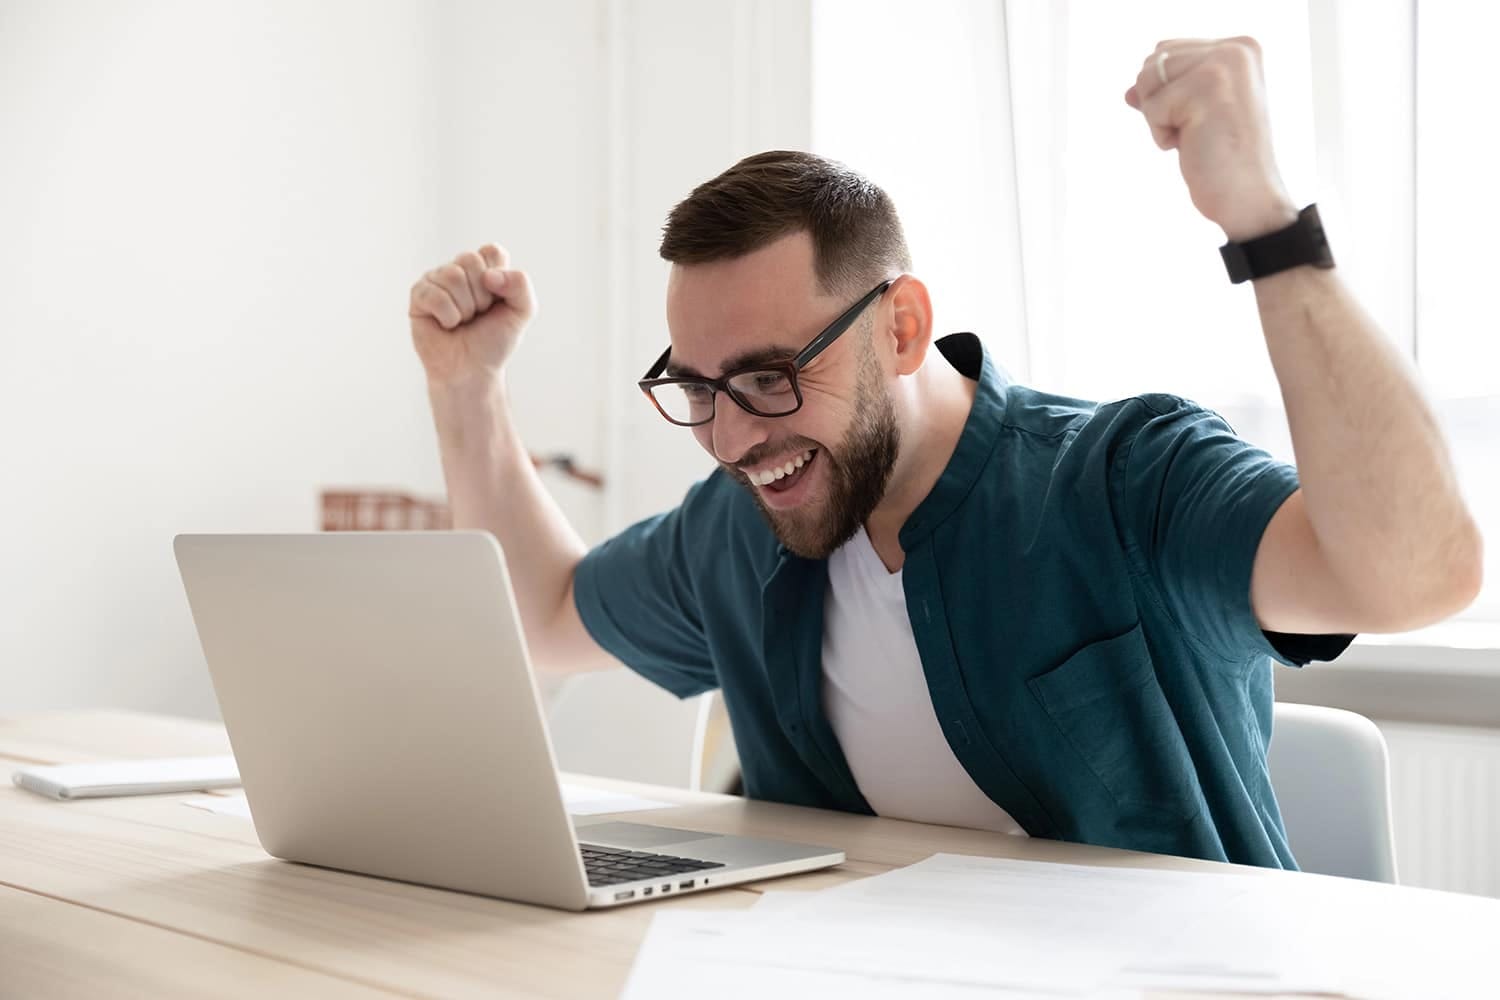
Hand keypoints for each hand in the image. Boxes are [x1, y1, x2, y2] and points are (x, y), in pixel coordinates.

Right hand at [409, 244, 537, 388]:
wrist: (473, 370)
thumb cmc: (494, 341)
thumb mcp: (522, 312)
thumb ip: (521, 285)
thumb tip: (489, 275)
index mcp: (484, 268)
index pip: (492, 251)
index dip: (498, 278)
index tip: (497, 300)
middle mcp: (459, 269)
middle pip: (470, 260)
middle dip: (481, 296)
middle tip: (478, 314)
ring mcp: (436, 280)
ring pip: (452, 276)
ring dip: (465, 308)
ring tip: (463, 321)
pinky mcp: (418, 295)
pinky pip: (435, 295)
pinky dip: (448, 316)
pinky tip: (447, 325)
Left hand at [1124, 37, 1298, 240]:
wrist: (1249, 198)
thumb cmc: (1222, 161)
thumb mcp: (1192, 117)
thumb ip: (1165, 93)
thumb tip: (1130, 91)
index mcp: (1240, 48)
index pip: (1165, 50)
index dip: (1165, 92)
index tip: (1201, 118)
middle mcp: (1236, 49)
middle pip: (1152, 62)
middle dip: (1159, 104)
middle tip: (1199, 131)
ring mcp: (1224, 65)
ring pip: (1146, 81)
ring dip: (1159, 119)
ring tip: (1197, 136)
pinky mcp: (1207, 87)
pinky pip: (1151, 107)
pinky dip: (1161, 135)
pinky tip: (1194, 145)